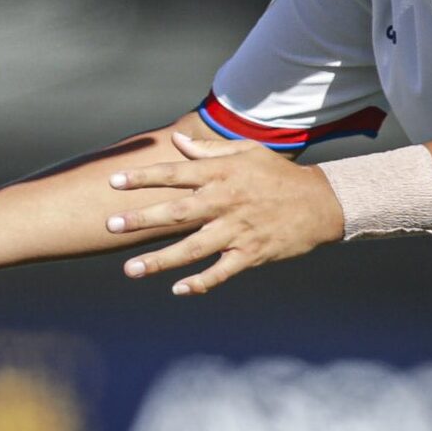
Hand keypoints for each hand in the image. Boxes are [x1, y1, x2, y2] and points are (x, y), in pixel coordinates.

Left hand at [104, 129, 343, 295]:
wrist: (321, 203)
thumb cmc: (279, 174)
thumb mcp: (247, 151)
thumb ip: (209, 149)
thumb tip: (177, 141)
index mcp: (221, 174)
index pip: (175, 173)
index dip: (143, 177)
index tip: (113, 181)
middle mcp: (225, 202)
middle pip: (176, 212)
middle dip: (141, 219)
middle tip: (110, 226)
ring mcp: (237, 230)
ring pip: (192, 248)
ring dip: (160, 260)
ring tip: (131, 270)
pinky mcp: (250, 254)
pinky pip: (220, 272)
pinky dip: (200, 282)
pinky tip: (178, 289)